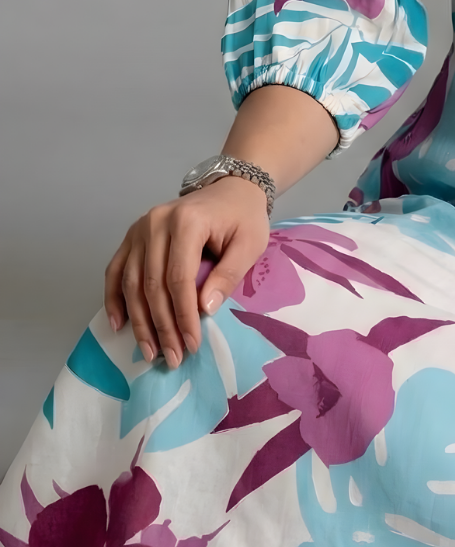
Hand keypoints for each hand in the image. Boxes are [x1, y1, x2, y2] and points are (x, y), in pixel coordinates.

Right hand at [104, 177, 270, 365]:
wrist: (231, 189)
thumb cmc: (243, 218)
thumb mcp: (250, 245)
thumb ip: (228, 275)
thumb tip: (205, 309)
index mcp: (187, 222)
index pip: (179, 278)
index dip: (183, 315)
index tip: (191, 344)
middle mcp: (156, 222)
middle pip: (152, 284)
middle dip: (161, 326)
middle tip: (171, 357)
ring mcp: (139, 228)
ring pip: (131, 282)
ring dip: (139, 321)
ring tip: (150, 351)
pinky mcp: (132, 235)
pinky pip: (115, 270)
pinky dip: (114, 298)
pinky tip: (119, 325)